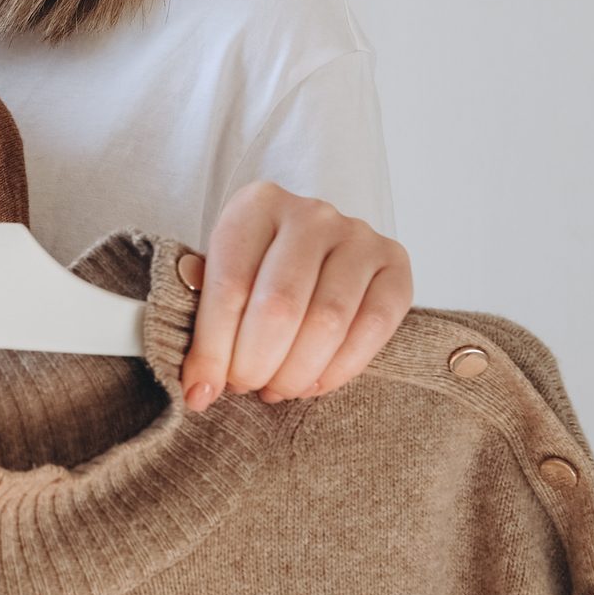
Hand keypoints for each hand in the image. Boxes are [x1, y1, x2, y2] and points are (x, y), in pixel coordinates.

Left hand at [174, 180, 411, 412]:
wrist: (315, 248)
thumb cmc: (258, 268)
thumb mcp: (221, 276)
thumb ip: (205, 319)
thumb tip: (198, 387)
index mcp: (257, 205)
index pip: (230, 284)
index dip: (213, 347)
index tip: (202, 389)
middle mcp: (311, 214)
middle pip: (280, 306)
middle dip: (255, 363)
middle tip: (244, 387)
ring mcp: (359, 236)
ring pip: (327, 322)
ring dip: (296, 372)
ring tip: (276, 388)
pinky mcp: (395, 265)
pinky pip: (372, 328)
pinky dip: (338, 369)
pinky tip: (312, 383)